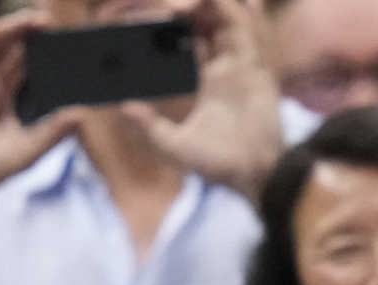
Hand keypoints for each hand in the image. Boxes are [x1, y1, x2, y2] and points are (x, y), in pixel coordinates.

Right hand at [0, 8, 86, 210]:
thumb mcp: (26, 152)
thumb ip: (52, 133)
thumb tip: (81, 116)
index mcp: (9, 102)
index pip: (28, 70)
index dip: (43, 54)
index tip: (63, 40)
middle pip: (12, 54)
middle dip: (29, 36)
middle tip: (50, 20)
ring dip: (9, 30)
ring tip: (31, 17)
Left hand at [122, 0, 282, 200]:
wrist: (253, 174)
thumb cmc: (219, 164)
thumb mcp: (175, 144)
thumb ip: (150, 126)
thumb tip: (124, 108)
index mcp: (210, 81)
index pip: (195, 42)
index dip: (178, 27)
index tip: (153, 20)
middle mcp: (227, 68)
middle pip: (211, 23)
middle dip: (189, 9)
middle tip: (165, 6)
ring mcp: (241, 64)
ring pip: (225, 17)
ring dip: (204, 5)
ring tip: (178, 4)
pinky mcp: (253, 65)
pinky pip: (240, 26)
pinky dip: (224, 8)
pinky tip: (204, 2)